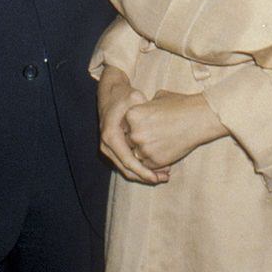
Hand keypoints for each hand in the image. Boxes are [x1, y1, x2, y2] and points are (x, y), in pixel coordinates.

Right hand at [98, 66, 168, 184]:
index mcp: (111, 135)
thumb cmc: (124, 96)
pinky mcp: (112, 149)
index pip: (128, 161)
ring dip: (143, 174)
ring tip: (162, 174)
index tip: (157, 178)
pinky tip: (154, 168)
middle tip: (164, 177)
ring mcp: (108, 148)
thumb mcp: (134, 98)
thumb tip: (152, 122)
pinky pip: (125, 163)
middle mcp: (106, 145)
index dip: (143, 172)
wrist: (110, 93)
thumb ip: (143, 109)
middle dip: (145, 177)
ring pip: (126, 169)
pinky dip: (139, 168)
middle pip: (126, 170)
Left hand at [124, 88, 227, 169]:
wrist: (198, 119)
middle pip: (129, 141)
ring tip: (157, 145)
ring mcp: (144, 148)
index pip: (125, 126)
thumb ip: (145, 106)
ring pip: (136, 154)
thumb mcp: (158, 98)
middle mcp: (135, 133)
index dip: (132, 127)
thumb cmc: (180, 105)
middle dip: (136, 140)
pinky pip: (147, 164)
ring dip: (144, 151)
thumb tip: (143, 108)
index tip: (141, 126)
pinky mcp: (155, 161)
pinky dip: (152, 161)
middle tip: (149, 137)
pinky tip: (163, 152)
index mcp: (132, 115)